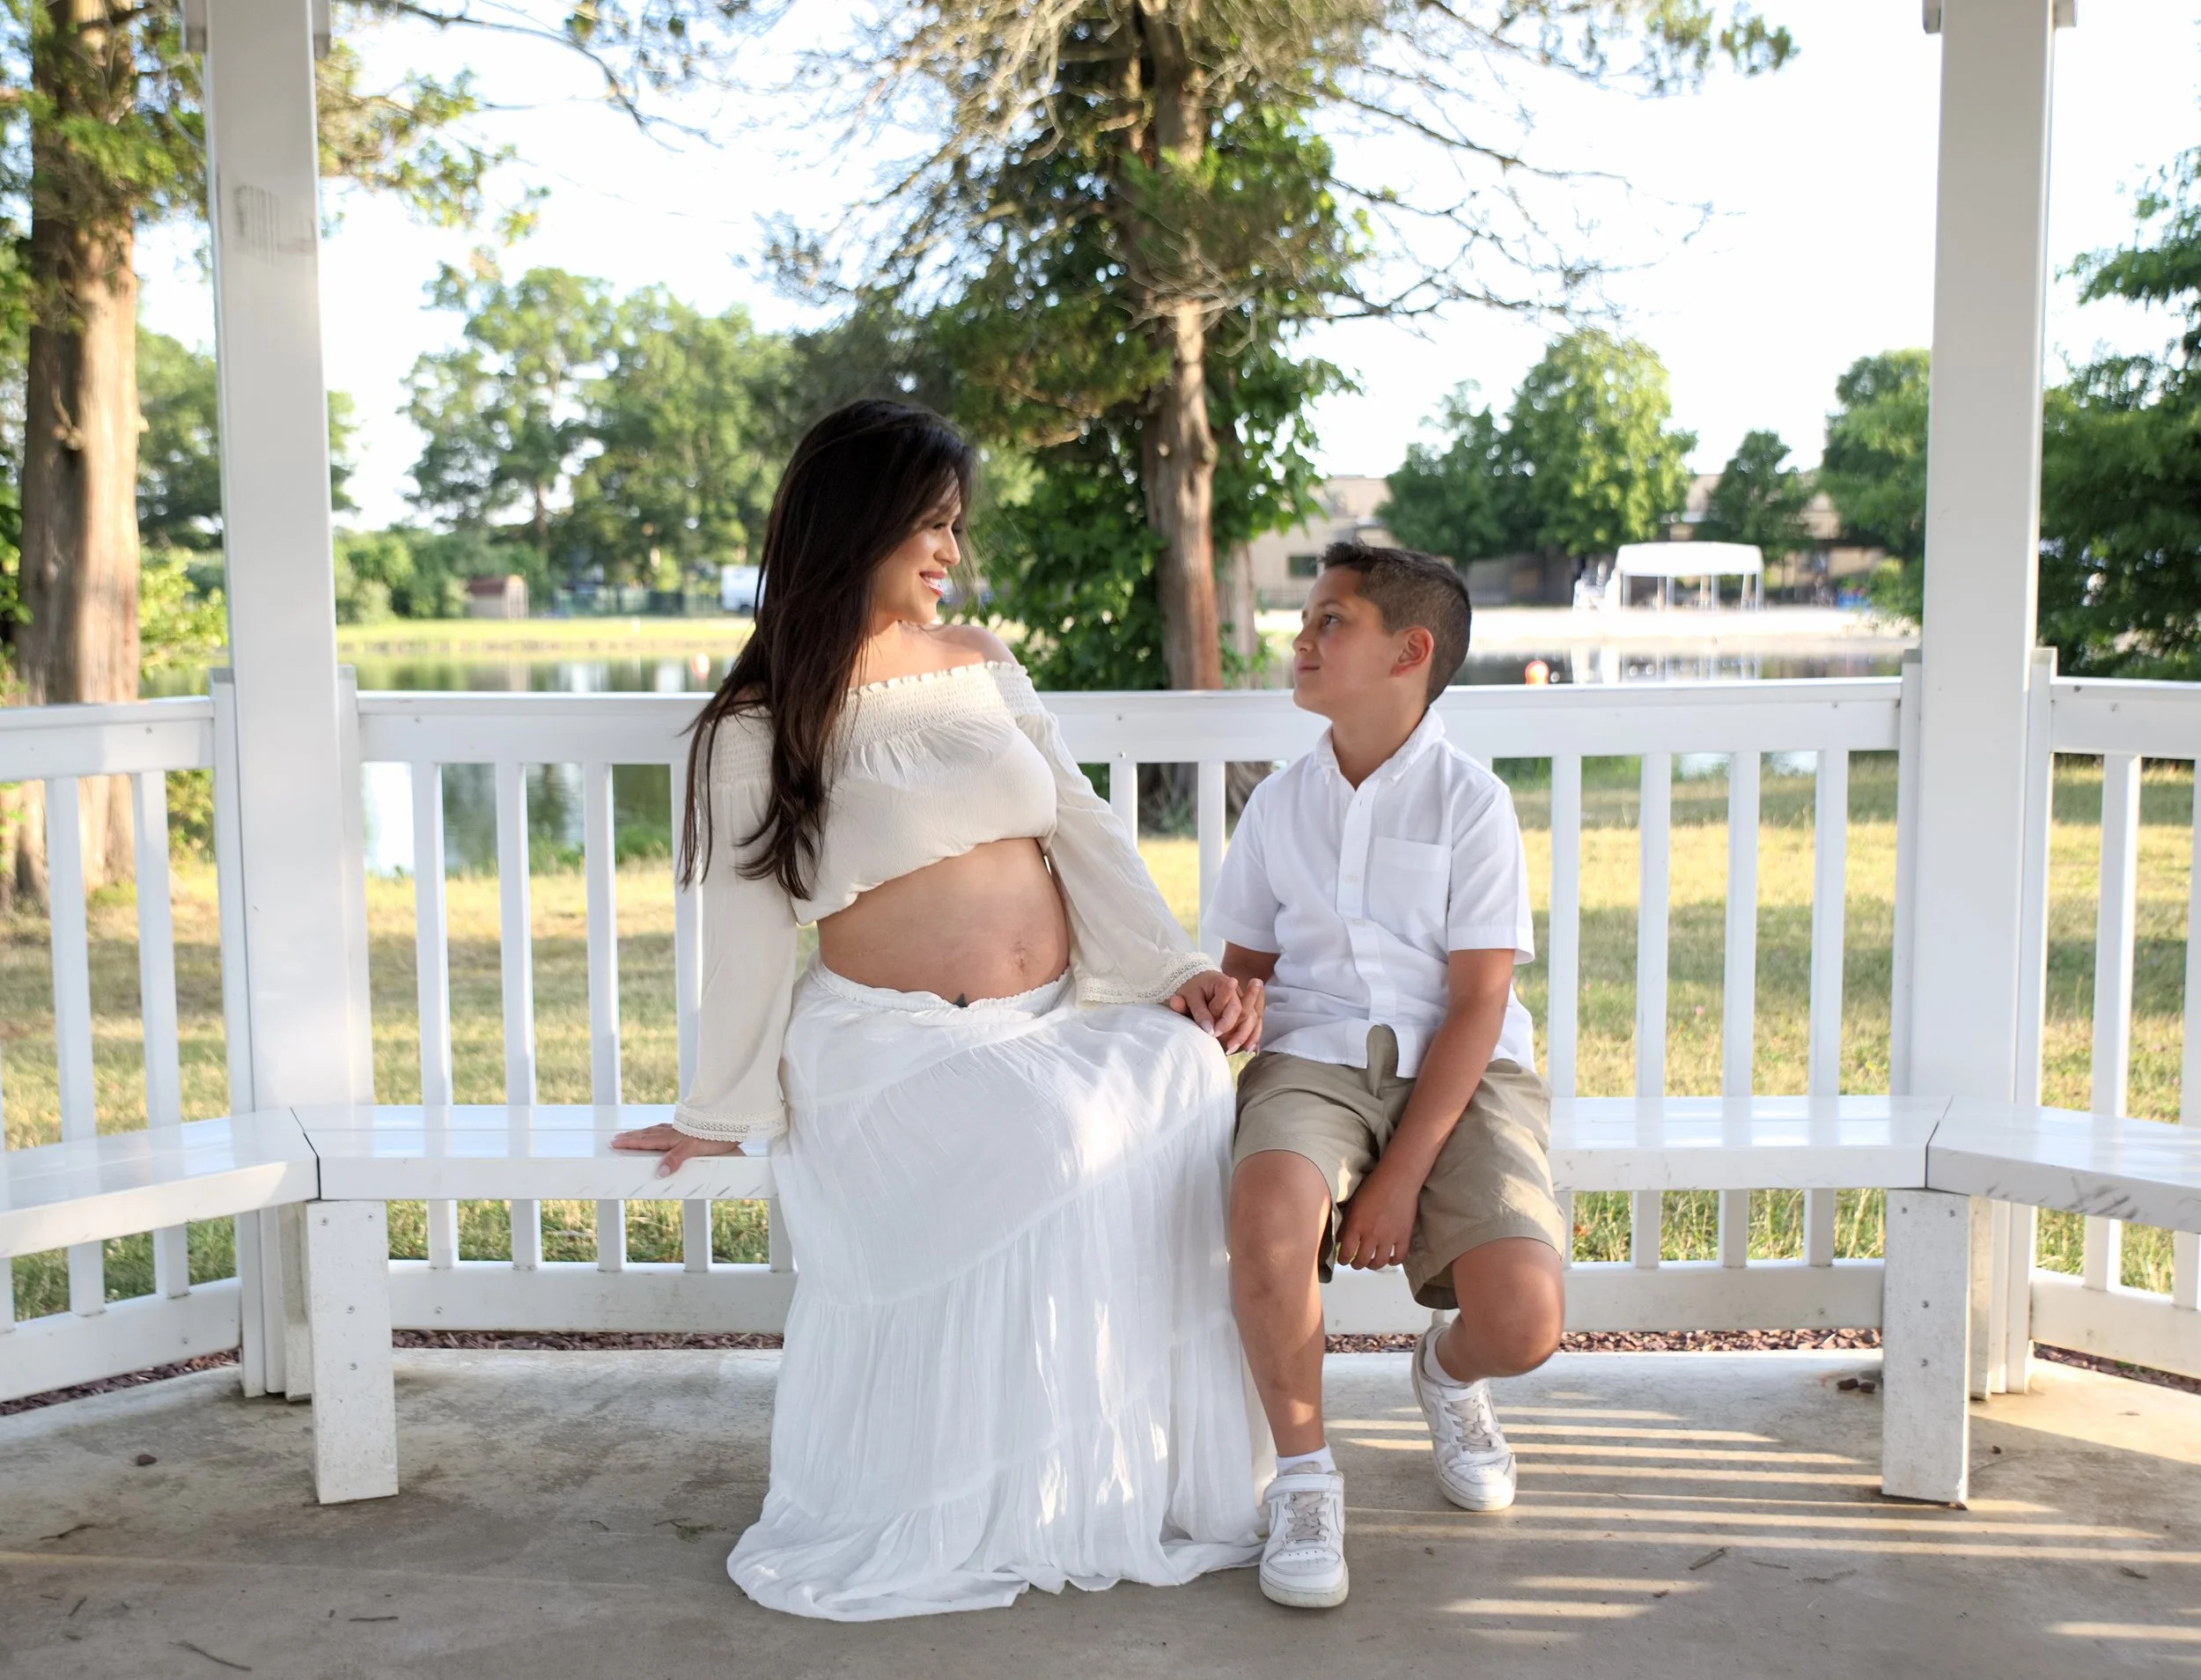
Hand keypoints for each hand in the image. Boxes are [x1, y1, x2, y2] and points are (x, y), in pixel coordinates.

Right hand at [610, 1122, 741, 1177]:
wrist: (731, 1120)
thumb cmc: (714, 1135)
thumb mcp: (694, 1149)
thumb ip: (676, 1159)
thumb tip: (659, 1172)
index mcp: (671, 1138)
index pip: (645, 1141)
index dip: (630, 1143)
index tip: (614, 1143)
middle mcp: (673, 1132)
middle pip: (647, 1134)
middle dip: (631, 1137)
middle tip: (616, 1138)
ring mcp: (680, 1128)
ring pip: (656, 1130)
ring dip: (643, 1133)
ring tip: (633, 1134)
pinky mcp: (689, 1127)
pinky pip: (667, 1128)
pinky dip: (658, 1130)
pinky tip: (661, 1131)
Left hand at [1167, 971, 1260, 1051]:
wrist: (1197, 982)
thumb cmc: (1192, 989)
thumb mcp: (1189, 996)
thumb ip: (1198, 1010)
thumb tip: (1208, 1029)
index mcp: (1224, 983)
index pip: (1233, 1005)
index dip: (1226, 1022)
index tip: (1214, 1034)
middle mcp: (1238, 992)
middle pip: (1247, 1014)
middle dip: (1240, 1033)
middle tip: (1228, 1048)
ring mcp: (1244, 1001)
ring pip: (1254, 1020)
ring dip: (1246, 1037)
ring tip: (1234, 1050)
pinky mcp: (1246, 1010)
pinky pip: (1256, 1024)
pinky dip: (1253, 1036)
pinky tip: (1248, 1049)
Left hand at [1334, 1161, 1419, 1270]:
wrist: (1397, 1178)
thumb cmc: (1373, 1186)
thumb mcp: (1353, 1204)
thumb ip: (1346, 1223)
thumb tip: (1341, 1239)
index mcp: (1356, 1226)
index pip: (1346, 1252)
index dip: (1343, 1260)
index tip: (1343, 1261)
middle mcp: (1371, 1235)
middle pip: (1362, 1260)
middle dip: (1357, 1264)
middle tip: (1356, 1263)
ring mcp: (1389, 1237)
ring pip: (1380, 1262)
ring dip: (1373, 1265)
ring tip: (1371, 1263)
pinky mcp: (1404, 1236)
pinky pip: (1399, 1257)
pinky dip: (1394, 1261)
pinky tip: (1390, 1259)